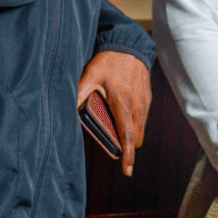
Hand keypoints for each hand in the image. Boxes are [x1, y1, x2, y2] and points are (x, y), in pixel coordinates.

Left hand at [77, 50, 151, 175]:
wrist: (129, 46)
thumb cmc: (108, 62)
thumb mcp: (90, 75)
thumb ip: (80, 93)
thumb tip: (70, 108)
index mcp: (122, 103)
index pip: (128, 136)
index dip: (127, 156)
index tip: (127, 171)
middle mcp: (137, 106)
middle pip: (136, 138)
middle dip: (127, 146)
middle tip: (113, 146)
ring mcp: (144, 103)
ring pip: (141, 129)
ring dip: (131, 135)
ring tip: (116, 130)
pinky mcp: (147, 99)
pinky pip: (142, 119)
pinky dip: (134, 123)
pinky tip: (122, 115)